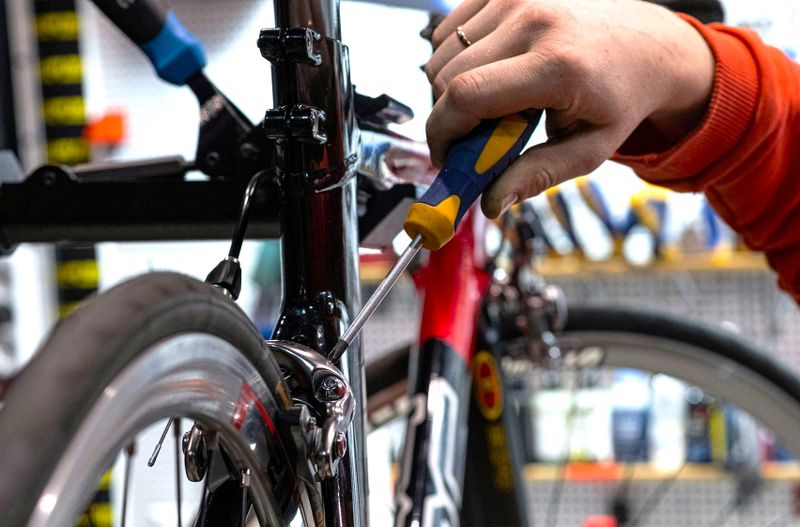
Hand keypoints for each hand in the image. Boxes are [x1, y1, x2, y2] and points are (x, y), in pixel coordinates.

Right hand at [424, 0, 713, 216]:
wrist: (645, 46)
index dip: (442, 132)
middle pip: (446, 76)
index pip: (467, 95)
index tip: (446, 157)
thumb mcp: (589, 150)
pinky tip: (487, 74)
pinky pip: (449, 30)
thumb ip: (537, 176)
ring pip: (441, 53)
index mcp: (557, 65)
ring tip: (489, 105)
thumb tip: (491, 204)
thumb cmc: (619, 98)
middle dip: (447, 118)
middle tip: (471, 139)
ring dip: (450, 89)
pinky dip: (454, 58)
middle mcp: (534, 21)